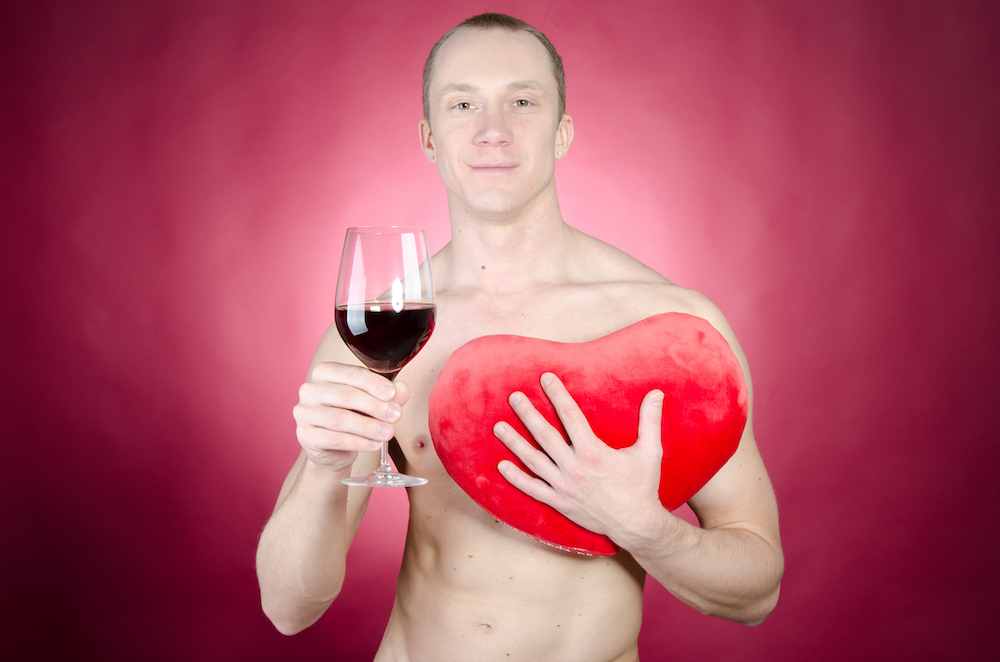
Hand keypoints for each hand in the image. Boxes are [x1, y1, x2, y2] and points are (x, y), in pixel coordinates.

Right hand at [292, 362, 409, 470]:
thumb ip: (388, 395)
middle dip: (374, 406)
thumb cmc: (354, 416)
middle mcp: (310, 390)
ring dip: (369, 426)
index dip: (373, 383)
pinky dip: (358, 442)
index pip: (350, 373)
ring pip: (339, 418)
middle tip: (395, 416)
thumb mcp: (374, 402)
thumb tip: (401, 389)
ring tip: (388, 433)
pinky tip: (374, 444)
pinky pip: (334, 438)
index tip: (392, 394)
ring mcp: (304, 413)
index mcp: (325, 372)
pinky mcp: (305, 435)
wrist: (334, 449)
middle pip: (344, 395)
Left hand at [493, 372, 666, 543]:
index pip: (570, 416)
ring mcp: (564, 486)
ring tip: (498, 426)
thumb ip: (650, 420)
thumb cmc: (643, 486)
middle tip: (513, 397)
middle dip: (528, 414)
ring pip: (533, 461)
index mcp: (594, 452)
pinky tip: (501, 466)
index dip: (557, 395)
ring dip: (514, 442)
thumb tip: (657, 393)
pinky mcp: (559, 502)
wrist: (636, 524)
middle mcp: (574, 468)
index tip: (545, 378)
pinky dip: (516, 478)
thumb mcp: (650, 451)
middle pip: (545, 435)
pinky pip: (533, 489)